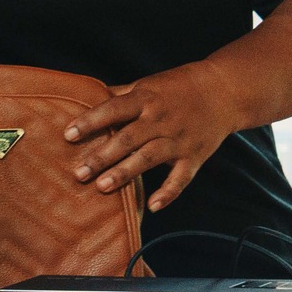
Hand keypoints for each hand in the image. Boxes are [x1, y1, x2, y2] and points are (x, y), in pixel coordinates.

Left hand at [63, 63, 243, 211]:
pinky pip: (181, 178)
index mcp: (145, 99)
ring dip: (125, 173)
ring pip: (149, 158)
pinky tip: (152, 206)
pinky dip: (168, 193)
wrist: (223, 92)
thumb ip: (117, 95)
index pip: (113, 110)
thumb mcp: (146, 84)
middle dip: (102, 157)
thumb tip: (83, 96)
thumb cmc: (176, 88)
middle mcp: (160, 120)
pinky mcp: (194, 157)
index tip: (68, 135)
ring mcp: (178, 140)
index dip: (90, 122)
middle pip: (128, 139)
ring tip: (101, 187)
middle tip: (79, 173)